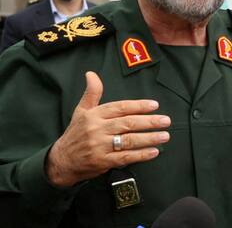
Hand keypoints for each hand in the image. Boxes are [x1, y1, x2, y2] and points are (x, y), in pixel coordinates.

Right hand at [45, 72, 170, 187]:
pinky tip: (153, 151)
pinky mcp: (102, 161)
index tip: (155, 105)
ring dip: (149, 138)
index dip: (138, 105)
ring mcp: (99, 146)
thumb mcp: (81, 111)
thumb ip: (92, 93)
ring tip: (164, 135)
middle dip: (149, 122)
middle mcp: (96, 129)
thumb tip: (91, 74)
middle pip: (127, 123)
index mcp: (94, 115)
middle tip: (166, 121)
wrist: (61, 161)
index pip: (120, 108)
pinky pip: (124, 157)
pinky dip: (140, 155)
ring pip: (128, 140)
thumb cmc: (76, 133)